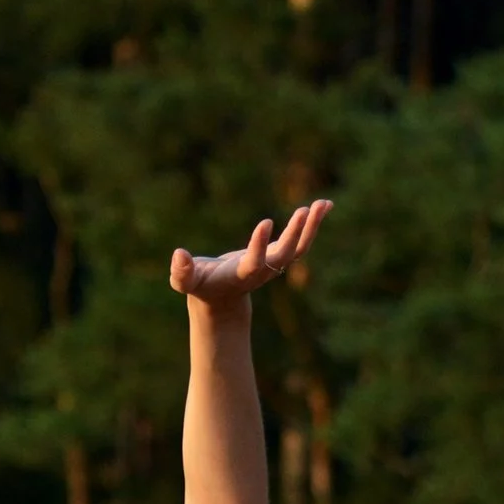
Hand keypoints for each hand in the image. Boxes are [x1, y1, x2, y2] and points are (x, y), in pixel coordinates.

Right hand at [169, 201, 332, 307]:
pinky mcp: (278, 254)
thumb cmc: (201, 287)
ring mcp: (272, 263)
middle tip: (304, 211)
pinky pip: (301, 240)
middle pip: (284, 255)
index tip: (266, 222)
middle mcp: (262, 271)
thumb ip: (181, 273)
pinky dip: (313, 224)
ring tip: (323, 204)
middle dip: (294, 235)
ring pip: (298, 248)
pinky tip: (325, 204)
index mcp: (241, 275)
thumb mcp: (186, 282)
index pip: (254, 262)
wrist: (221, 299)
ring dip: (311, 227)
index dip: (260, 245)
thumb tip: (178, 255)